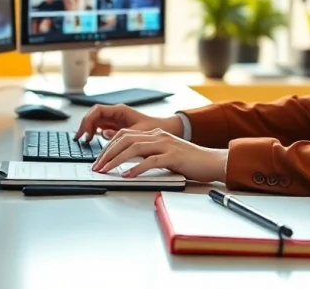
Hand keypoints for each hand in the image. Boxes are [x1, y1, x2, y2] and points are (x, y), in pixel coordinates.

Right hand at [74, 104, 181, 141]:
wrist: (167, 130)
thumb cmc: (155, 129)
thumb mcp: (138, 132)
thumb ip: (121, 134)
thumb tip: (104, 134)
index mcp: (120, 111)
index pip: (97, 111)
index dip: (87, 120)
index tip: (83, 132)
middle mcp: (116, 114)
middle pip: (94, 116)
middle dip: (85, 126)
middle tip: (79, 138)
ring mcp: (116, 120)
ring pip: (96, 122)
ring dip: (89, 130)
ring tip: (85, 141)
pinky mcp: (117, 128)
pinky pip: (101, 128)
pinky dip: (95, 134)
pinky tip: (93, 141)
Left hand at [92, 128, 227, 181]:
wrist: (212, 161)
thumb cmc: (189, 161)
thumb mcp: (165, 154)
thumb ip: (148, 154)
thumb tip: (126, 164)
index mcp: (155, 133)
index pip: (124, 135)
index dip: (109, 147)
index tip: (99, 160)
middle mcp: (158, 135)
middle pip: (125, 139)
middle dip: (108, 153)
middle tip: (97, 167)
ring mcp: (166, 144)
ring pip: (134, 148)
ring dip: (117, 160)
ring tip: (106, 170)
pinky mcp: (173, 156)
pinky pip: (150, 161)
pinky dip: (136, 168)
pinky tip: (126, 176)